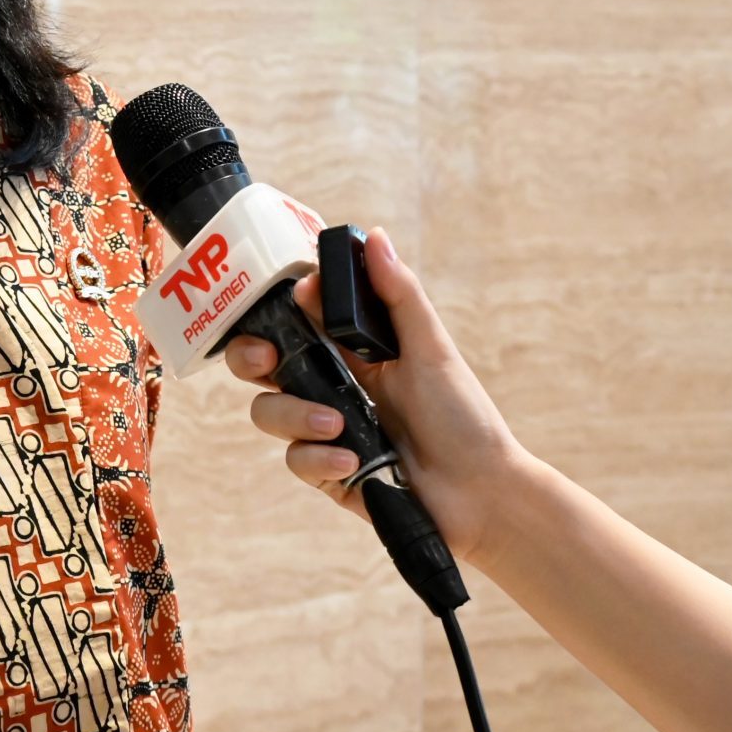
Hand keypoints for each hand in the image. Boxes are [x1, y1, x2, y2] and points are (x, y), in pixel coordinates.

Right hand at [222, 228, 528, 568]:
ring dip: (294, 414)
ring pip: (269, 411)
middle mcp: (332, 385)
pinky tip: (349, 461)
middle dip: (251, 357)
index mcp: (353, 350)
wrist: (480, 495)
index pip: (296, 318)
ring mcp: (325, 429)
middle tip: (266, 359)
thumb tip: (375, 236)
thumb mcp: (432, 349)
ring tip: (336, 425)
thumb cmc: (464, 418)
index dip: (278, 307)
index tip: (291, 300)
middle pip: (262, 363)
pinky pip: (295, 459)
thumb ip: (399, 295)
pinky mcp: (327, 471)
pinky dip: (318, 459)